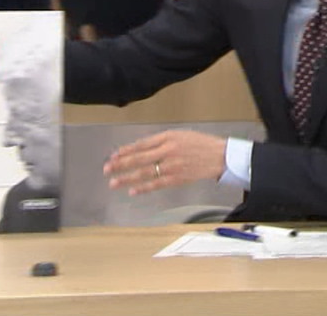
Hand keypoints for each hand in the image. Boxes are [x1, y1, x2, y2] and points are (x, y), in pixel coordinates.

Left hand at [104, 129, 226, 195]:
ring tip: (114, 182)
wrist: (219, 156)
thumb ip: (161, 140)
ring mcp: (171, 166)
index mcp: (168, 138)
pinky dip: (143, 187)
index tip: (113, 156)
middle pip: (138, 158)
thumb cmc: (201, 144)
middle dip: (120, 164)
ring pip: (144, 172)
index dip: (125, 151)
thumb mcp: (180, 135)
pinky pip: (156, 184)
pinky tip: (133, 190)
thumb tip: (141, 149)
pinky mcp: (176, 178)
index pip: (141, 144)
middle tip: (107, 169)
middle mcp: (167, 151)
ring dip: (127, 178)